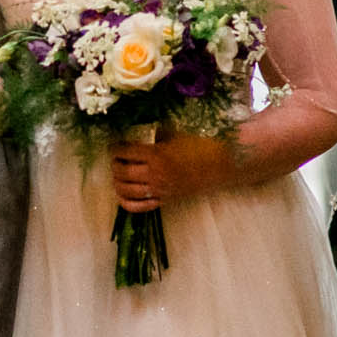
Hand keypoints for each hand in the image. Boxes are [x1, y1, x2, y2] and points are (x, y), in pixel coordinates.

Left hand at [109, 132, 231, 211]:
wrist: (223, 164)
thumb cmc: (201, 144)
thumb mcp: (175, 132)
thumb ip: (156, 133)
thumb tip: (140, 129)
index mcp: (156, 155)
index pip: (124, 152)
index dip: (115, 147)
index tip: (114, 143)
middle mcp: (155, 175)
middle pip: (121, 172)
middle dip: (114, 163)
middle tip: (116, 157)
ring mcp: (159, 190)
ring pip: (126, 191)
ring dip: (116, 182)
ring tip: (117, 173)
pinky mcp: (165, 200)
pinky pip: (139, 207)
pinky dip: (126, 201)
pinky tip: (123, 193)